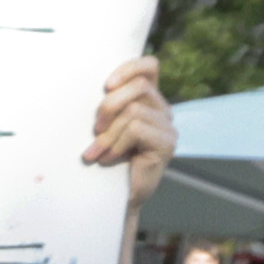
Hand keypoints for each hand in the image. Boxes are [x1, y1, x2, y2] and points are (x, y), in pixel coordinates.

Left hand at [83, 53, 175, 188]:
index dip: (129, 68)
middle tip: (95, 129)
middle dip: (109, 105)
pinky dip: (116, 145)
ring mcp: (168, 127)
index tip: (106, 86)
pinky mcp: (167, 144)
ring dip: (109, 134)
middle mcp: (163, 110)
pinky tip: (109, 159)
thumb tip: (100, 89)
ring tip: (98, 152)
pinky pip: (137, 130)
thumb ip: (108, 105)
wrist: (114, 197)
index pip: (149, 66)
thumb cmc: (104, 159)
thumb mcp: (104, 126)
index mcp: (149, 100)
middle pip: (139, 86)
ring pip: (134, 111)